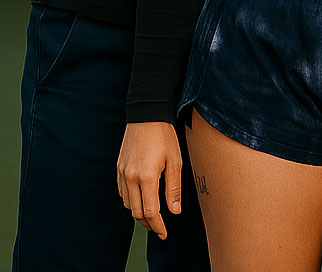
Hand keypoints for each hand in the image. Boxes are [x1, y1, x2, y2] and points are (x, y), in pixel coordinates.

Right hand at [116, 121, 182, 240]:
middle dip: (149, 224)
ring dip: (139, 213)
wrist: (146, 115)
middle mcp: (131, 178)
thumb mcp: (175, 161)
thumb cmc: (164, 136)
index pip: (150, 212)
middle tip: (159, 228)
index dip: (158, 226)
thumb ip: (173, 188)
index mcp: (147, 177)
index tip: (164, 233)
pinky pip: (123, 193)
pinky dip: (131, 201)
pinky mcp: (118, 169)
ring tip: (152, 216)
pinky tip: (141, 199)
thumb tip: (174, 211)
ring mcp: (122, 174)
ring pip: (128, 205)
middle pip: (137, 212)